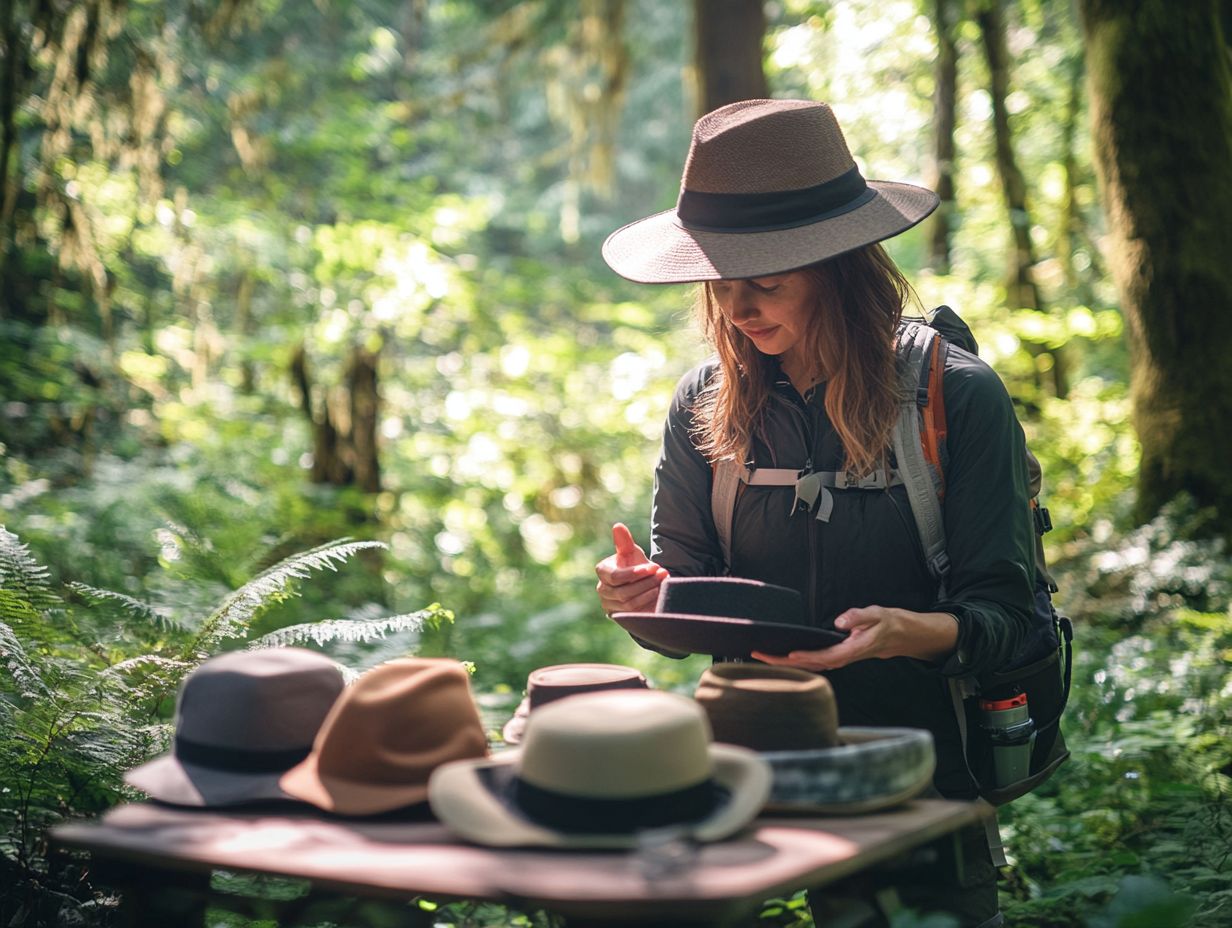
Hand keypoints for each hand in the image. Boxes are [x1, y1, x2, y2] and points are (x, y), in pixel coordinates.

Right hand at [595, 523, 668, 616]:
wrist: (641, 585)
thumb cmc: (634, 565)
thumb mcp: (632, 553)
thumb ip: (624, 541)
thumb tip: (617, 526)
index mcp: (602, 572)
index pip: (614, 576)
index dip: (634, 573)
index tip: (652, 567)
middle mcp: (602, 590)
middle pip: (623, 591)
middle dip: (645, 582)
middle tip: (663, 573)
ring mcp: (609, 605)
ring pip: (628, 602)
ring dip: (648, 591)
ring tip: (663, 581)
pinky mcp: (619, 616)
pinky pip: (633, 611)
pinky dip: (647, 602)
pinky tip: (659, 593)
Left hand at [751, 606, 957, 670]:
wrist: (899, 636)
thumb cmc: (887, 623)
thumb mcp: (877, 614)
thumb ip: (858, 616)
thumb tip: (839, 621)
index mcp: (851, 650)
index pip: (824, 656)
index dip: (806, 657)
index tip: (788, 654)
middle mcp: (842, 659)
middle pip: (809, 664)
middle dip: (783, 662)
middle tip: (757, 655)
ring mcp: (838, 660)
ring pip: (808, 665)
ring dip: (785, 663)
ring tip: (761, 656)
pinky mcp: (835, 657)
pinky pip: (812, 662)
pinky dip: (795, 661)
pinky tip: (780, 657)